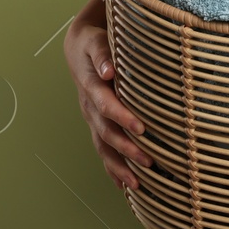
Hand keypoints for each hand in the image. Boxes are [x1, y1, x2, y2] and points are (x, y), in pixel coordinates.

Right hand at [64, 6, 150, 191]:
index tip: (141, 128)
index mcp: (92, 86)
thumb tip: (110, 70)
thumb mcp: (97, 41)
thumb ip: (103, 54)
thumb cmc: (94, 43)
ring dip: (120, 166)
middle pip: (106, 132)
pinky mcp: (96, 125)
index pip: (106, 105)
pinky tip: (126, 186)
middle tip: (149, 161)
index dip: (122, 117)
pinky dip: (113, 169)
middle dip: (127, 149)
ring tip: (138, 184)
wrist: (79, 49)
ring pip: (104, 147)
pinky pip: (103, 151)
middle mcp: (90, 107)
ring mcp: (92, 119)